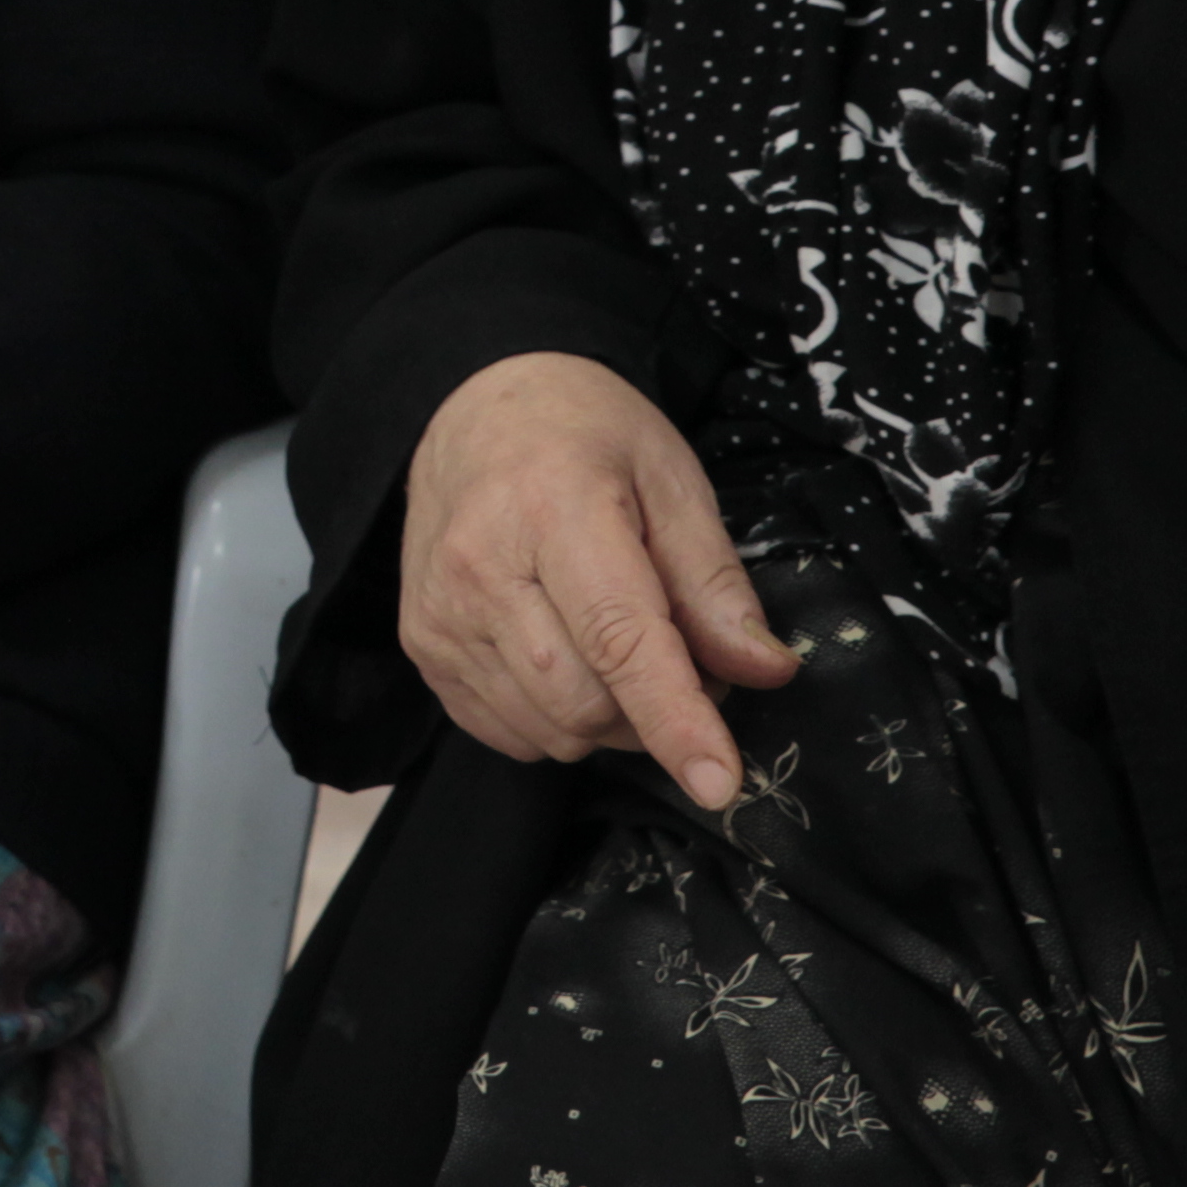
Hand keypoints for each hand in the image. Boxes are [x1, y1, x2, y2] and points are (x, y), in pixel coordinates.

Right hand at [398, 350, 801, 807]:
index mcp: (554, 507)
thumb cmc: (583, 433)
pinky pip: (507, 732)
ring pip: (549, 729)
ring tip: (615, 645)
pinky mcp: (421, 645)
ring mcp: (440, 611)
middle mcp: (480, 565)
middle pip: (585, 701)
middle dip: (653, 710)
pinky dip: (555, 721)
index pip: (619, 638)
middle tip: (680, 650)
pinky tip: (564, 657)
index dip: (674, 719)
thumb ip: (715, 583)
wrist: (474, 405)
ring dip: (607, 719)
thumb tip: (765, 671)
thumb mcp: (671, 479)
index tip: (719, 782)